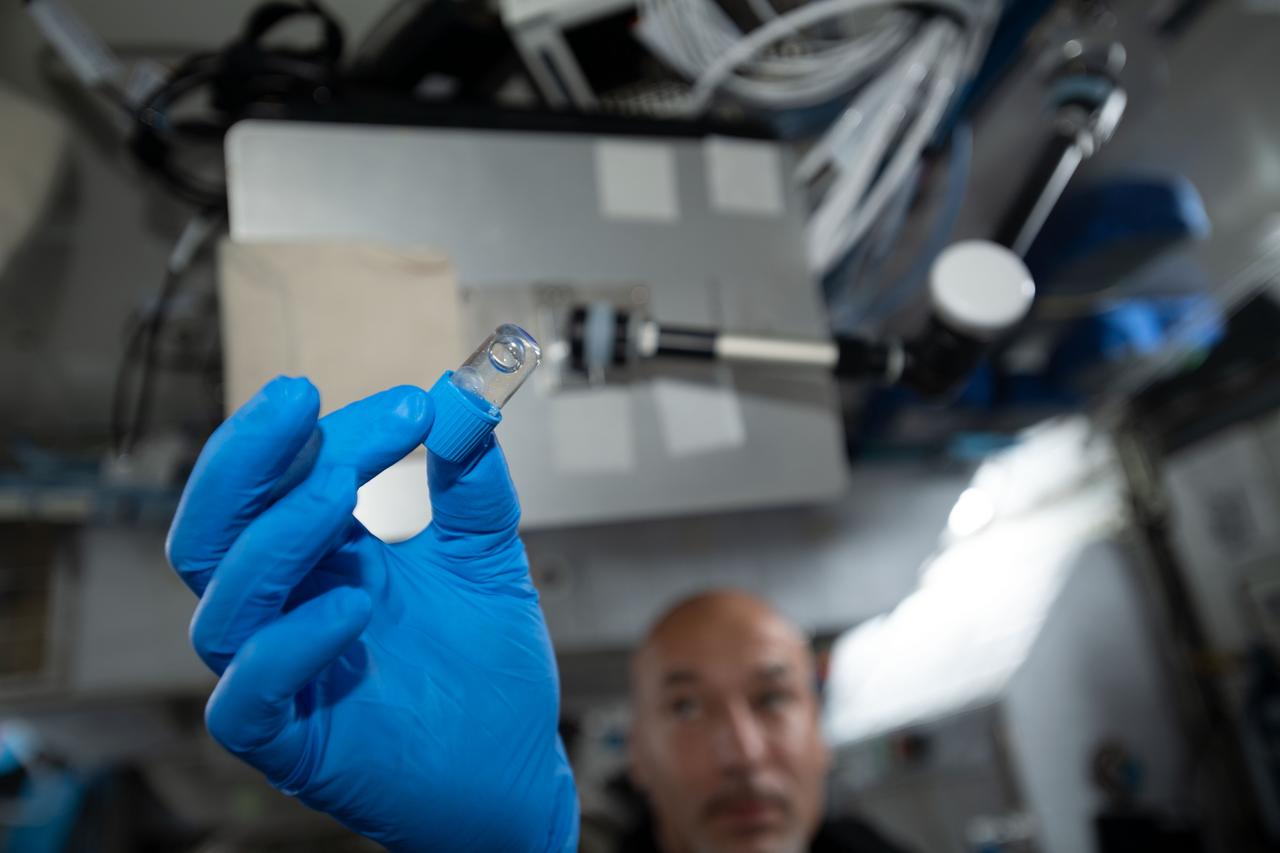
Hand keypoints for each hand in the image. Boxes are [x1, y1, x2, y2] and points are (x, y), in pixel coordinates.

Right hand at [166, 377, 577, 851]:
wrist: (513, 768)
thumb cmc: (486, 671)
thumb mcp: (486, 559)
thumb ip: (472, 488)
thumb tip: (466, 408)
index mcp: (322, 558)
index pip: (284, 479)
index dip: (330, 433)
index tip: (410, 406)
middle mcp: (287, 608)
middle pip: (216, 526)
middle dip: (252, 457)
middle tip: (302, 402)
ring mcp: (282, 676)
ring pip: (224, 603)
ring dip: (276, 537)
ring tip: (342, 490)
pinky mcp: (293, 742)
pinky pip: (248, 698)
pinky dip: (290, 646)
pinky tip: (354, 606)